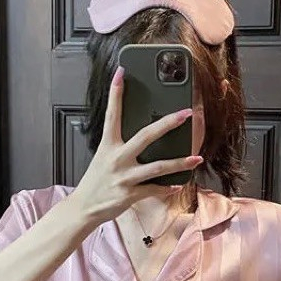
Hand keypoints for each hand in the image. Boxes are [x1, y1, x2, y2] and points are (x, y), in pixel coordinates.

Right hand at [69, 66, 202, 225]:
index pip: (112, 115)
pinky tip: (177, 185)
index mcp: (108, 146)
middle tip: (186, 113)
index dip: (116, 93)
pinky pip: (154, 190)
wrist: (84, 207)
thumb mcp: (103, 159)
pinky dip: (167, 188)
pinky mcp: (130, 195)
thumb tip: (143, 138)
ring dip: (180, 163)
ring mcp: (124, 177)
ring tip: (197, 158)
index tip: (122, 73)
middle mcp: (117, 159)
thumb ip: (120, 147)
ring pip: (157, 167)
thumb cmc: (96, 182)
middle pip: (146, 136)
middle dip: (167, 123)